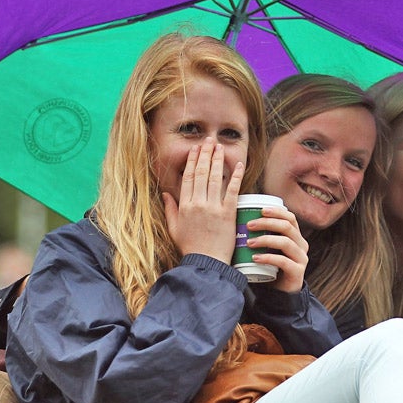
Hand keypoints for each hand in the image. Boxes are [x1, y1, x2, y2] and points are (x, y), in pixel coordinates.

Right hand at [163, 138, 242, 263]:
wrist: (205, 262)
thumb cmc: (190, 247)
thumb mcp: (174, 229)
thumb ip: (169, 210)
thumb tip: (165, 194)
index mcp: (184, 206)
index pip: (187, 177)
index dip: (192, 161)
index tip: (195, 149)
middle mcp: (197, 203)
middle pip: (200, 173)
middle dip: (204, 154)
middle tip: (208, 141)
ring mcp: (213, 208)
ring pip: (214, 178)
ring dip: (217, 160)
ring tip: (219, 147)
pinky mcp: (227, 213)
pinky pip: (231, 190)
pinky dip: (235, 176)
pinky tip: (237, 164)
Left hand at [243, 204, 308, 292]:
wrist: (278, 294)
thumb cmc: (269, 268)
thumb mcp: (266, 249)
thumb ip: (261, 236)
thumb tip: (238, 221)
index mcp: (295, 236)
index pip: (290, 218)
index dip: (276, 211)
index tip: (260, 210)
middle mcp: (301, 245)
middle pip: (287, 227)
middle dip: (267, 223)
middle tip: (249, 225)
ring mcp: (301, 259)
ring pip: (286, 242)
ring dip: (265, 239)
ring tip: (249, 242)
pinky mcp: (297, 272)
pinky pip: (283, 261)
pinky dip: (268, 258)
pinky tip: (255, 258)